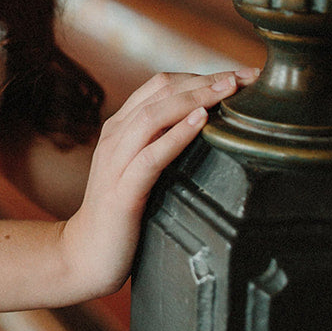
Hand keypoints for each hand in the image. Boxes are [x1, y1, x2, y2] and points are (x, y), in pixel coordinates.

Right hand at [60, 67, 258, 298]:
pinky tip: (201, 122)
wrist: (84, 255)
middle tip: (247, 76)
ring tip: (229, 90)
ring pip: (155, 115)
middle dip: (208, 80)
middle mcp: (116, 136)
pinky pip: (150, 156)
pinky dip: (177, 135)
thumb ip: (163, 148)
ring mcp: (116, 162)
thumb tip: (213, 133)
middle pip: (162, 91)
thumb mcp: (142, 171)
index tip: (242, 75)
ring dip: (196, 98)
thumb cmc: (121, 216)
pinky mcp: (122, 192)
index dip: (203, 75)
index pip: (162, 85)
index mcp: (121, 128)